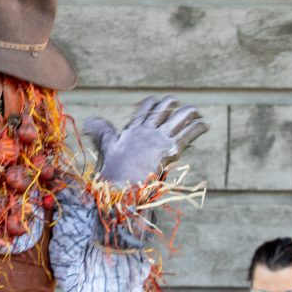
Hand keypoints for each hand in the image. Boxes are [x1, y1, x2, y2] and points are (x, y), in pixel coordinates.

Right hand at [83, 96, 207, 186]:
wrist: (122, 187)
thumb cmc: (113, 171)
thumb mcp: (107, 147)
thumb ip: (102, 132)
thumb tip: (87, 121)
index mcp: (133, 128)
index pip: (146, 107)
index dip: (154, 104)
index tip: (160, 105)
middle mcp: (147, 130)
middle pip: (165, 106)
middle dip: (175, 106)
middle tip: (183, 111)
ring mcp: (159, 138)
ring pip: (180, 115)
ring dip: (191, 113)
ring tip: (197, 115)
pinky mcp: (171, 148)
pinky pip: (189, 131)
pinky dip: (198, 126)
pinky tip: (204, 125)